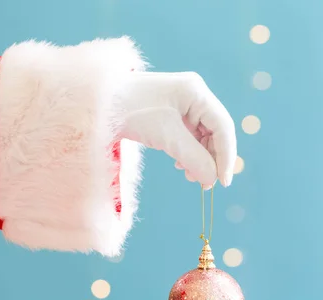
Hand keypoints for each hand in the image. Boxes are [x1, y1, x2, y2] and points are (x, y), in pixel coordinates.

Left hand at [118, 71, 236, 187]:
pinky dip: (188, 154)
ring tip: (190, 178)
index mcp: (196, 92)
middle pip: (215, 132)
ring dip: (200, 159)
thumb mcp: (167, 137)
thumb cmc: (130, 112)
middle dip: (212, 159)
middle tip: (206, 184)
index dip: (226, 155)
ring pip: (202, 137)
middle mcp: (193, 95)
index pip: (223, 126)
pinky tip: (180, 167)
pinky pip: (189, 137)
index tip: (223, 181)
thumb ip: (194, 159)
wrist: (96, 104)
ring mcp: (182, 104)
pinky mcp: (170, 114)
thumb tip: (213, 180)